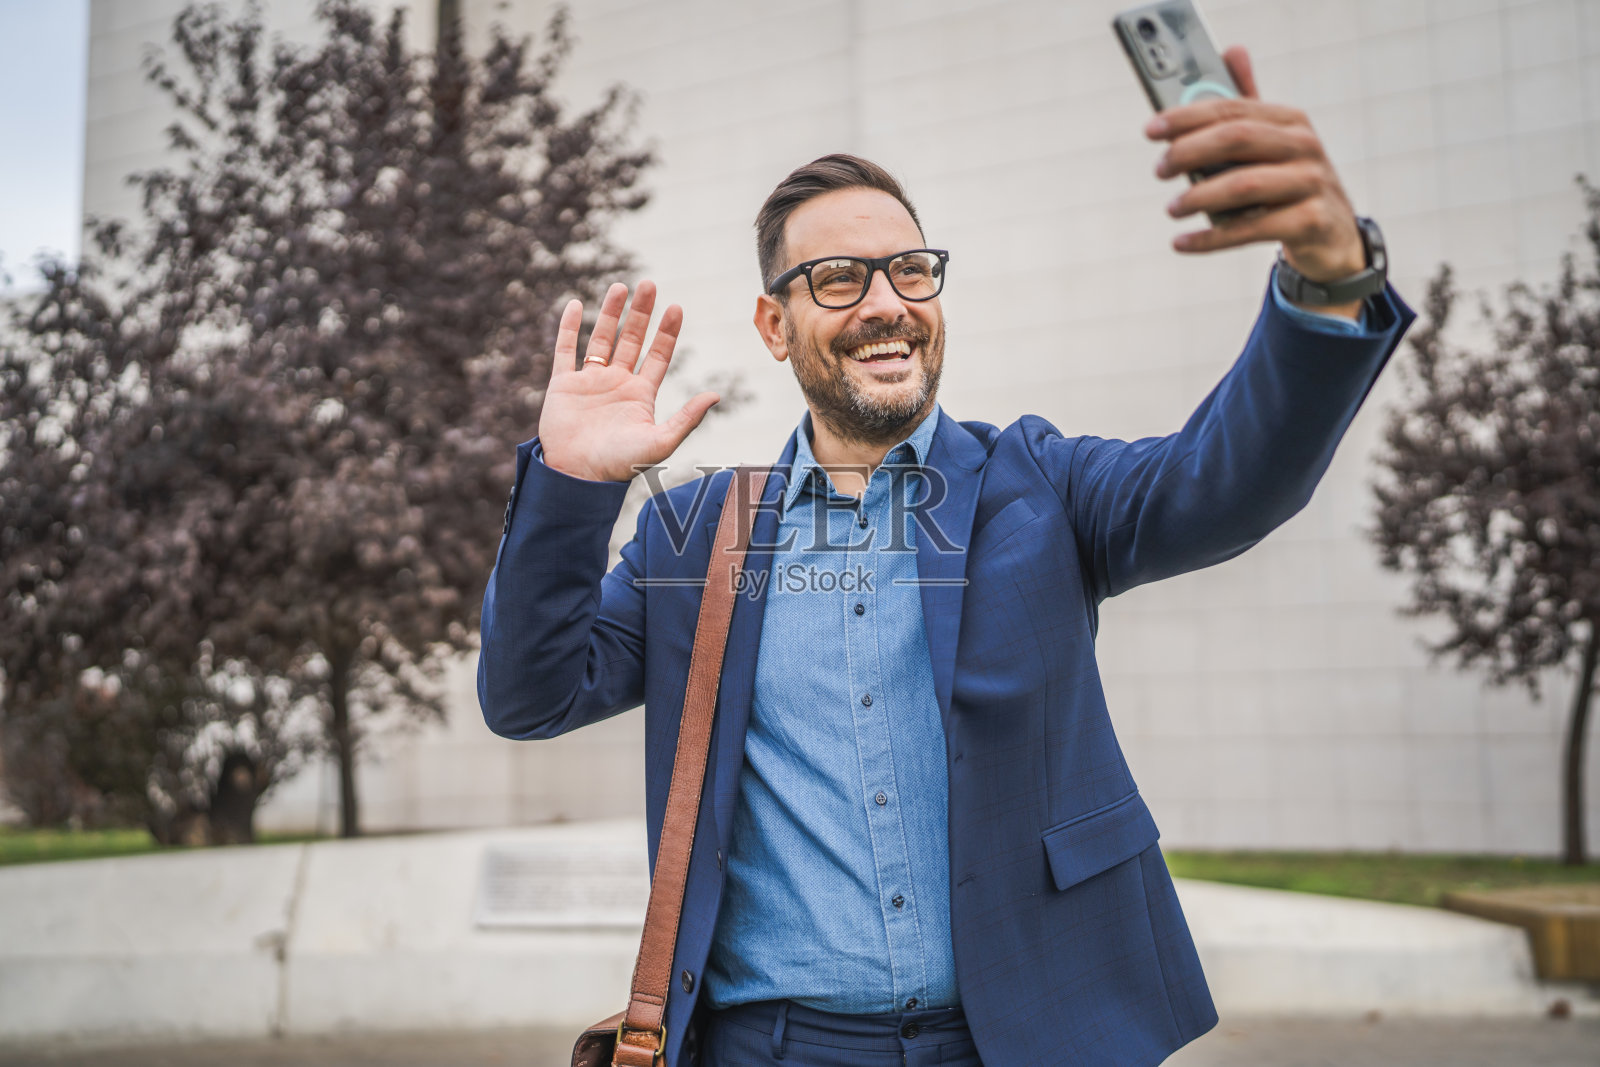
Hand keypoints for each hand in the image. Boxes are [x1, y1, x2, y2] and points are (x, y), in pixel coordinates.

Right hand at [537, 281, 719, 482]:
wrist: (578, 477)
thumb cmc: (620, 465)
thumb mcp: (660, 442)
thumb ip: (687, 418)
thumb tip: (716, 395)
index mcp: (640, 395)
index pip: (658, 356)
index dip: (667, 333)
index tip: (676, 307)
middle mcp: (616, 384)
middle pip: (632, 340)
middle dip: (641, 313)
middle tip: (649, 285)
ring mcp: (590, 383)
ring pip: (602, 339)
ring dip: (610, 313)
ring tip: (620, 287)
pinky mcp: (563, 386)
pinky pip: (565, 350)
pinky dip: (569, 328)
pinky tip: (575, 304)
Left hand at [1145, 47, 1365, 306]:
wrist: (1331, 234)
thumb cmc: (1287, 182)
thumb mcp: (1272, 143)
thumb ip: (1247, 106)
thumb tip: (1232, 51)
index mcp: (1290, 120)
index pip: (1232, 109)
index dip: (1187, 117)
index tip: (1151, 130)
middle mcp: (1304, 145)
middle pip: (1236, 138)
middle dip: (1189, 152)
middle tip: (1159, 170)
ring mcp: (1311, 183)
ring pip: (1243, 185)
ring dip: (1198, 197)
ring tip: (1172, 208)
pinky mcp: (1311, 221)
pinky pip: (1251, 229)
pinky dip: (1210, 239)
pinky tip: (1181, 243)